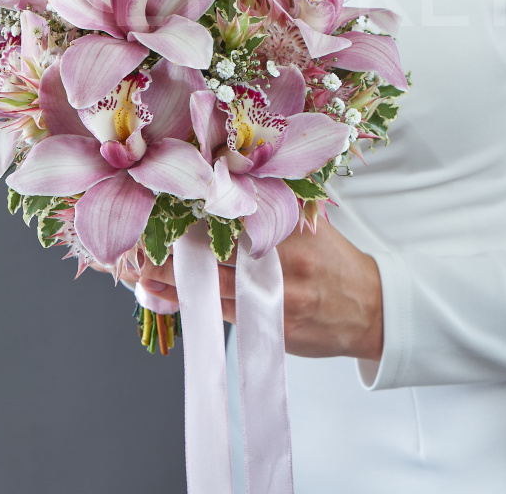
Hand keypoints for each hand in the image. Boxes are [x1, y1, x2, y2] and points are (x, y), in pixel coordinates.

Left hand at [94, 219, 383, 361]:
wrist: (370, 311)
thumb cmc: (338, 263)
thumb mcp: (315, 225)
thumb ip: (280, 204)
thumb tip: (236, 176)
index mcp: (289, 232)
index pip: (232, 218)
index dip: (194, 214)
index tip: (164, 206)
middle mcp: (279, 265)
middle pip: (214, 254)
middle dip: (173, 250)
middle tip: (135, 243)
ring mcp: (272, 300)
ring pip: (209, 287)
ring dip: (170, 280)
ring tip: (137, 270)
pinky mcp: (267, 329)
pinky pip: (218, 314)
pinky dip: (186, 303)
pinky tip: (159, 296)